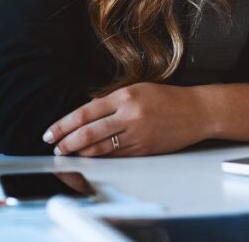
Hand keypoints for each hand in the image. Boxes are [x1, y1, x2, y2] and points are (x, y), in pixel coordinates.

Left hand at [43, 82, 208, 156]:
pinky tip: (90, 159)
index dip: (65, 124)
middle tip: (56, 147)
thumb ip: (112, 100)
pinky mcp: (144, 149)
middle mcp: (129, 114)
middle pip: (89, 132)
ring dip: (81, 153)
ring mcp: (137, 134)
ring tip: (68, 155)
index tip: (51, 132)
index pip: (86, 112)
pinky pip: (116, 156)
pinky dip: (100, 159)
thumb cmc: (168, 99)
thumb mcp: (138, 89)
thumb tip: (88, 113)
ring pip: (100, 148)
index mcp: (125, 96)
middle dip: (68, 142)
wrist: (197, 111)